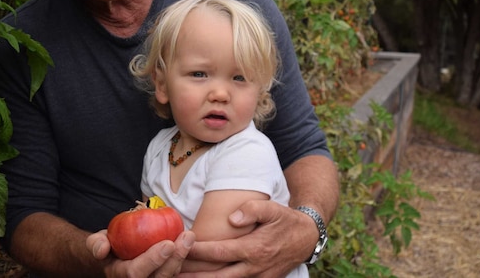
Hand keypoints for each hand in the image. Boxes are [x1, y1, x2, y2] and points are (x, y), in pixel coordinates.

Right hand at [87, 228, 195, 277]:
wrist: (116, 255)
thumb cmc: (109, 246)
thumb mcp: (98, 242)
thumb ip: (96, 243)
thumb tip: (102, 249)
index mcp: (121, 276)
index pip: (136, 273)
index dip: (153, 260)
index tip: (168, 243)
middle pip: (160, 277)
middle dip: (175, 259)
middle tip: (186, 238)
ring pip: (171, 275)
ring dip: (182, 257)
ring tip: (189, 236)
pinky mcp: (163, 275)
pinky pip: (176, 270)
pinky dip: (184, 257)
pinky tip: (189, 240)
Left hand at [180, 200, 315, 276]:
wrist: (306, 238)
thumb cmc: (285, 220)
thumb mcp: (273, 209)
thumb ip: (252, 210)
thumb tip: (232, 218)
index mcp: (254, 248)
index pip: (219, 252)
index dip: (198, 251)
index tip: (181, 247)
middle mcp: (254, 267)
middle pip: (218, 276)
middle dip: (194, 276)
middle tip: (173, 273)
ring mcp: (258, 277)